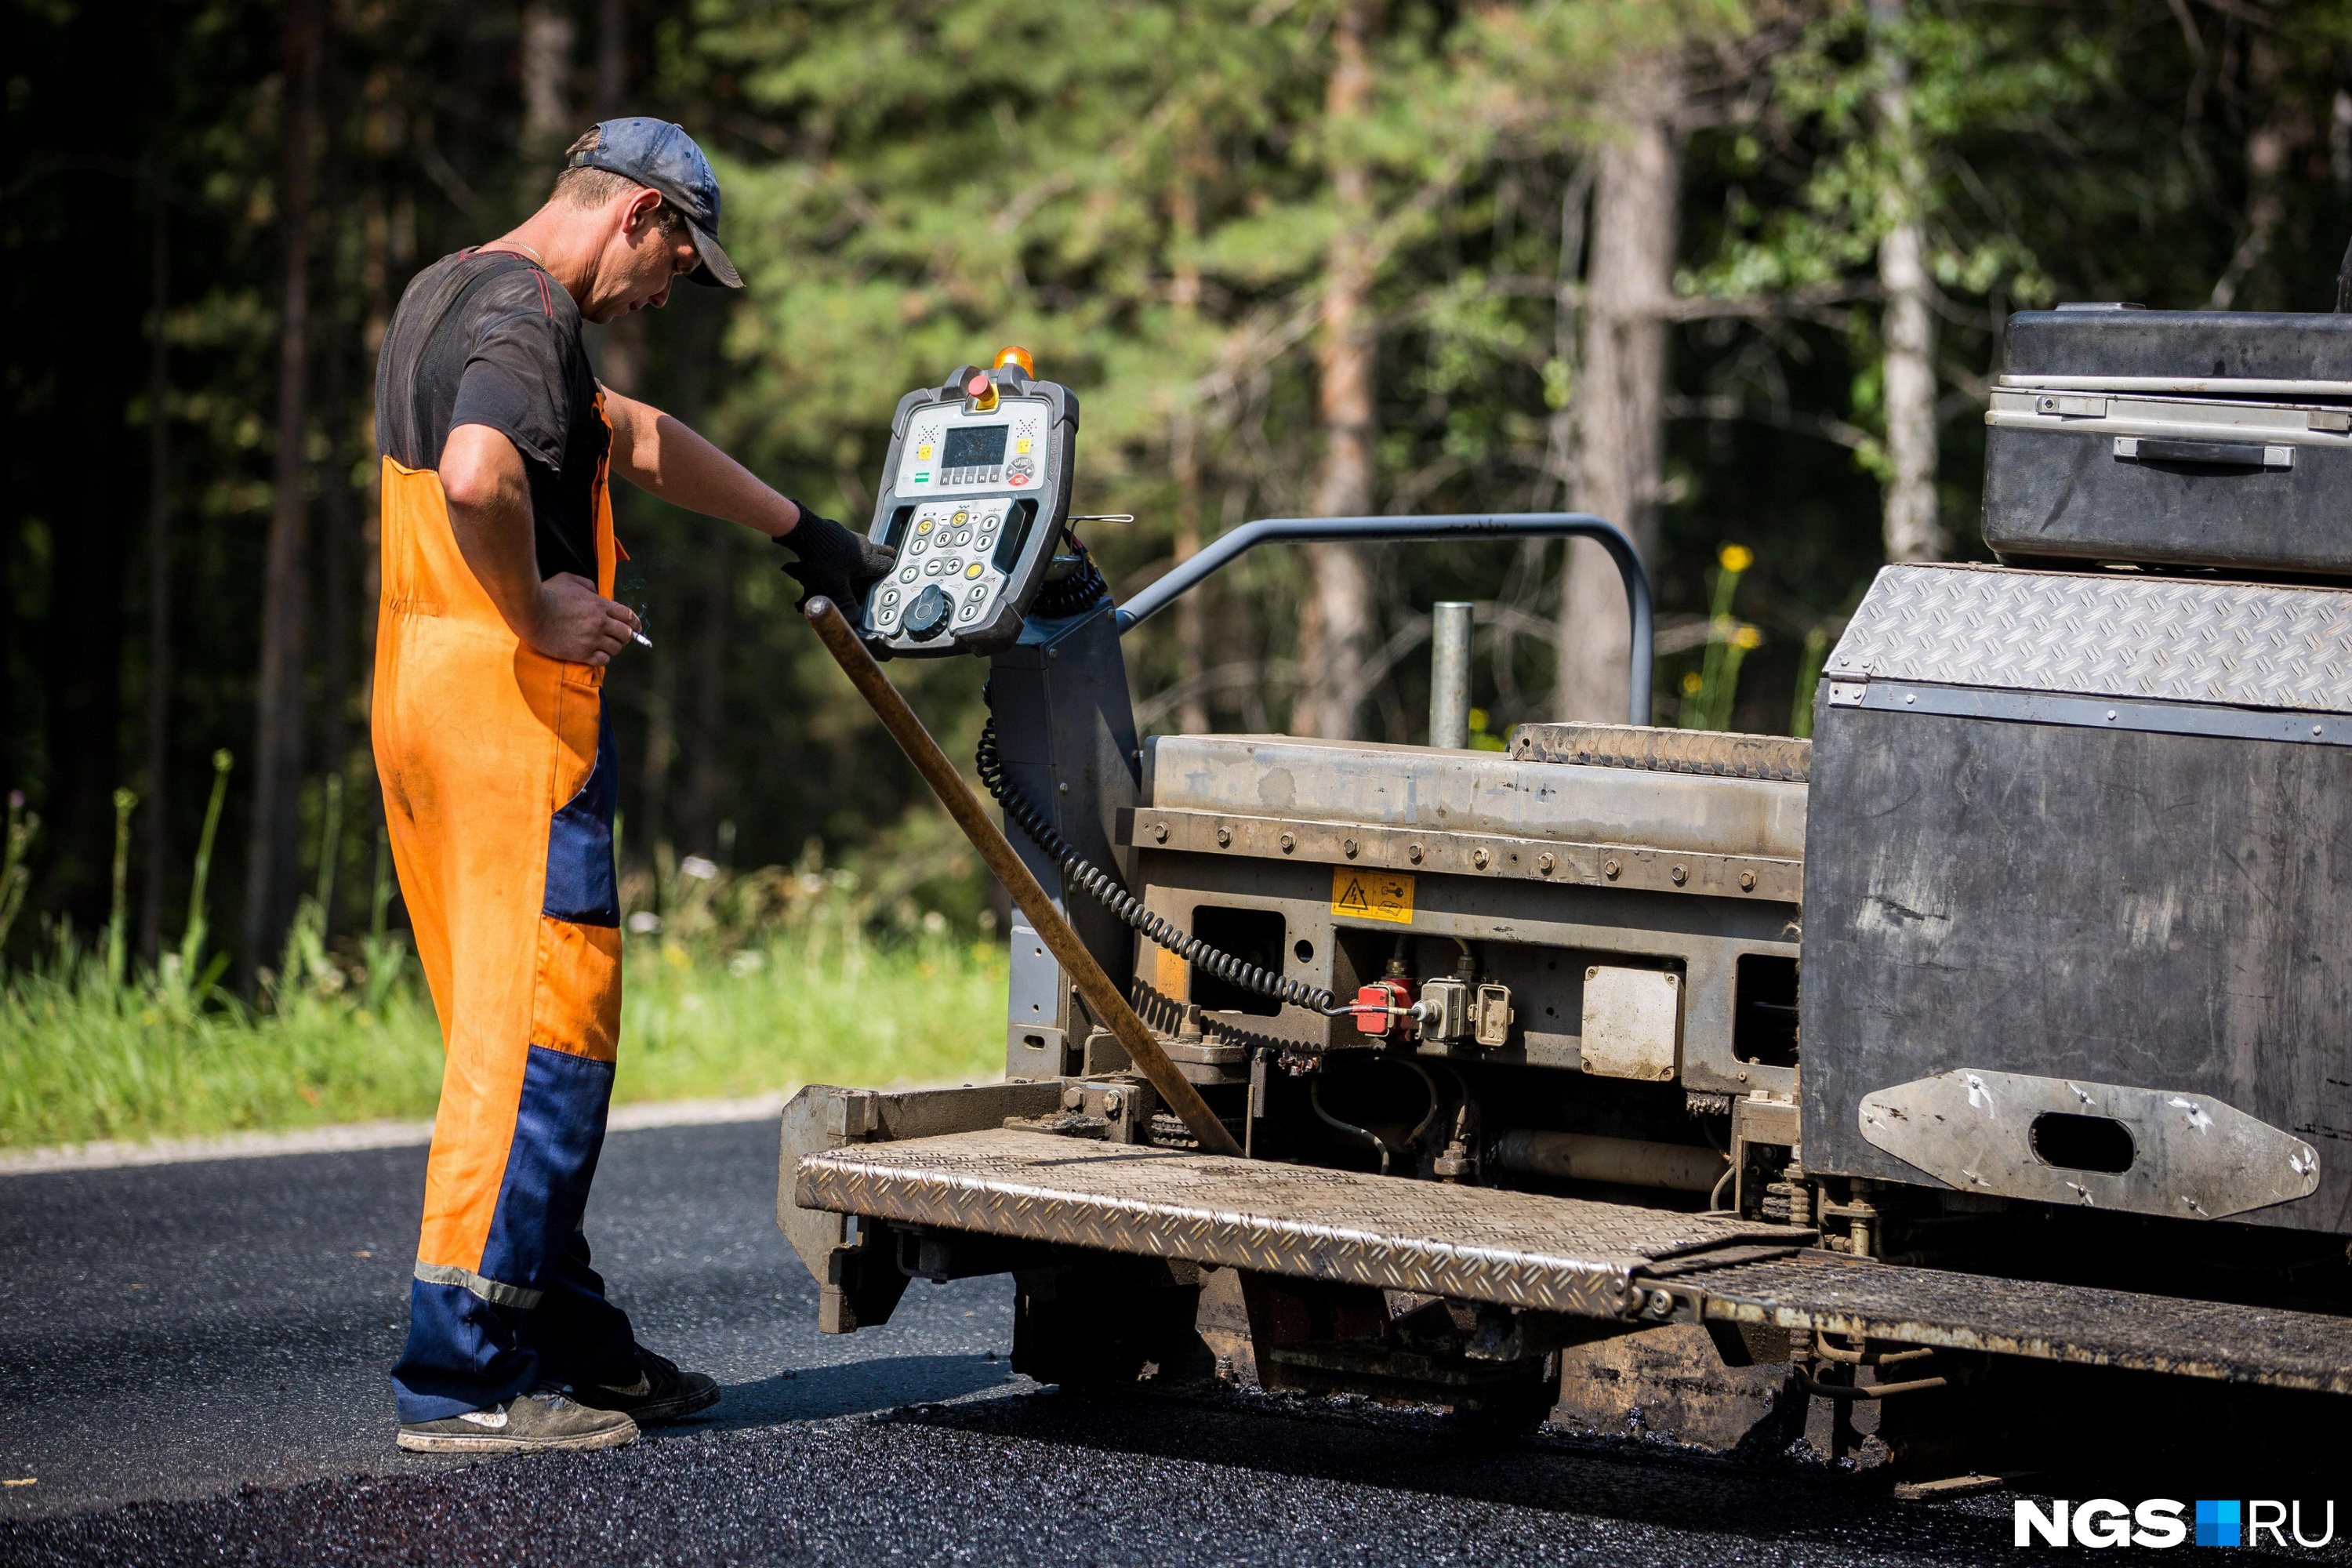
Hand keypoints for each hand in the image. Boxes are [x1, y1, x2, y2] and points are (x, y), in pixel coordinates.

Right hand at [527, 572, 640, 665]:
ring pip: (616, 648)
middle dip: (625, 635)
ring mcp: (591, 640)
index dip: (635, 623)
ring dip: (613, 647)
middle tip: (617, 636)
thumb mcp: (569, 579)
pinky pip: (603, 660)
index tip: (637, 627)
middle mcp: (600, 623)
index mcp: (599, 605)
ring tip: (605, 645)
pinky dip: (603, 658)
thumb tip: (596, 592)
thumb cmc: (547, 593)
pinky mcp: (581, 653)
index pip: (628, 616)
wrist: (531, 613)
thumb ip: (587, 585)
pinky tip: (596, 654)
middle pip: (626, 634)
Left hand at [777, 504, 895, 612]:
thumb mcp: (834, 586)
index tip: (893, 580)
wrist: (805, 531)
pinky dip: (853, 551)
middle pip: (883, 552)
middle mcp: (863, 546)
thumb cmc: (822, 557)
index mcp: (867, 559)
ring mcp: (851, 537)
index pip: (888, 565)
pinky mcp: (839, 533)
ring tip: (865, 566)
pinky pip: (853, 543)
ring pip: (867, 547)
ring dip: (869, 555)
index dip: (891, 574)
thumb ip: (845, 604)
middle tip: (888, 566)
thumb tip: (854, 623)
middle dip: (886, 560)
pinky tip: (843, 558)